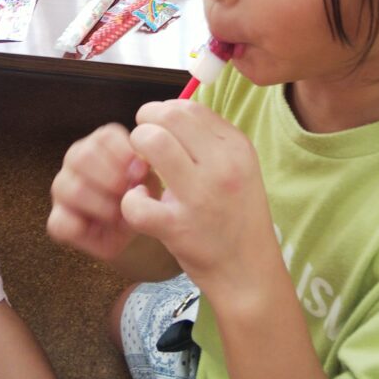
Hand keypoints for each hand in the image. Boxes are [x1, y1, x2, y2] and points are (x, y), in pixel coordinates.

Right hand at [47, 124, 149, 261]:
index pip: (105, 136)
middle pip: (82, 157)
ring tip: (119, 214)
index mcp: (101, 144)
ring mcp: (62, 188)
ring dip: (102, 205)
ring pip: (72, 188)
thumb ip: (144, 171)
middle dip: (112, 178)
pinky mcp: (56, 220)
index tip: (141, 172)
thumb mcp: (150, 181)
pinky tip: (99, 228)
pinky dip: (84, 229)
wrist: (136, 227)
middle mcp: (76, 160)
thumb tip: (138, 168)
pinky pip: (60, 222)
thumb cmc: (143, 196)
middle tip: (129, 194)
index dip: (125, 155)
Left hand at [120, 100, 279, 308]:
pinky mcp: (178, 227)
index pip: (189, 107)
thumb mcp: (240, 169)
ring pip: (152, 143)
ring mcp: (200, 197)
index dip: (163, 111)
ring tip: (139, 169)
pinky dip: (130, 199)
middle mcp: (222, 166)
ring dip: (134, 152)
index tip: (157, 127)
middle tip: (142, 143)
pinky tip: (139, 203)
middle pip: (169, 116)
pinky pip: (136, 200)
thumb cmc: (237, 217)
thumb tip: (169, 115)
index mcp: (237, 148)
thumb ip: (210, 141)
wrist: (249, 271)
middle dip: (145, 124)